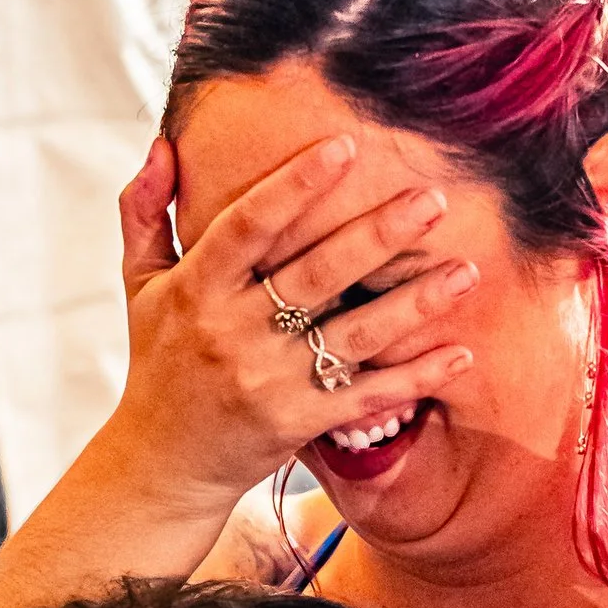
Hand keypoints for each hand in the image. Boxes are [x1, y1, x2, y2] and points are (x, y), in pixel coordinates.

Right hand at [105, 132, 477, 509]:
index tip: (345, 146)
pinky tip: (461, 353)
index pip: (249, 225)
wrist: (162, 463)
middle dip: (379, 234)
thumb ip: (145, 212)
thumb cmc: (159, 362)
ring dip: (416, 303)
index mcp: (197, 288)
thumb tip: (163, 144)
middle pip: (317, 274)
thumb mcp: (140, 285)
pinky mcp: (300, 422)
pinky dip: (415, 377)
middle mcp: (234, 332)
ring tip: (467, 270)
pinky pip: (367, 395)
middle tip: (434, 198)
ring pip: (355, 334)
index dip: (296, 185)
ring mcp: (271, 381)